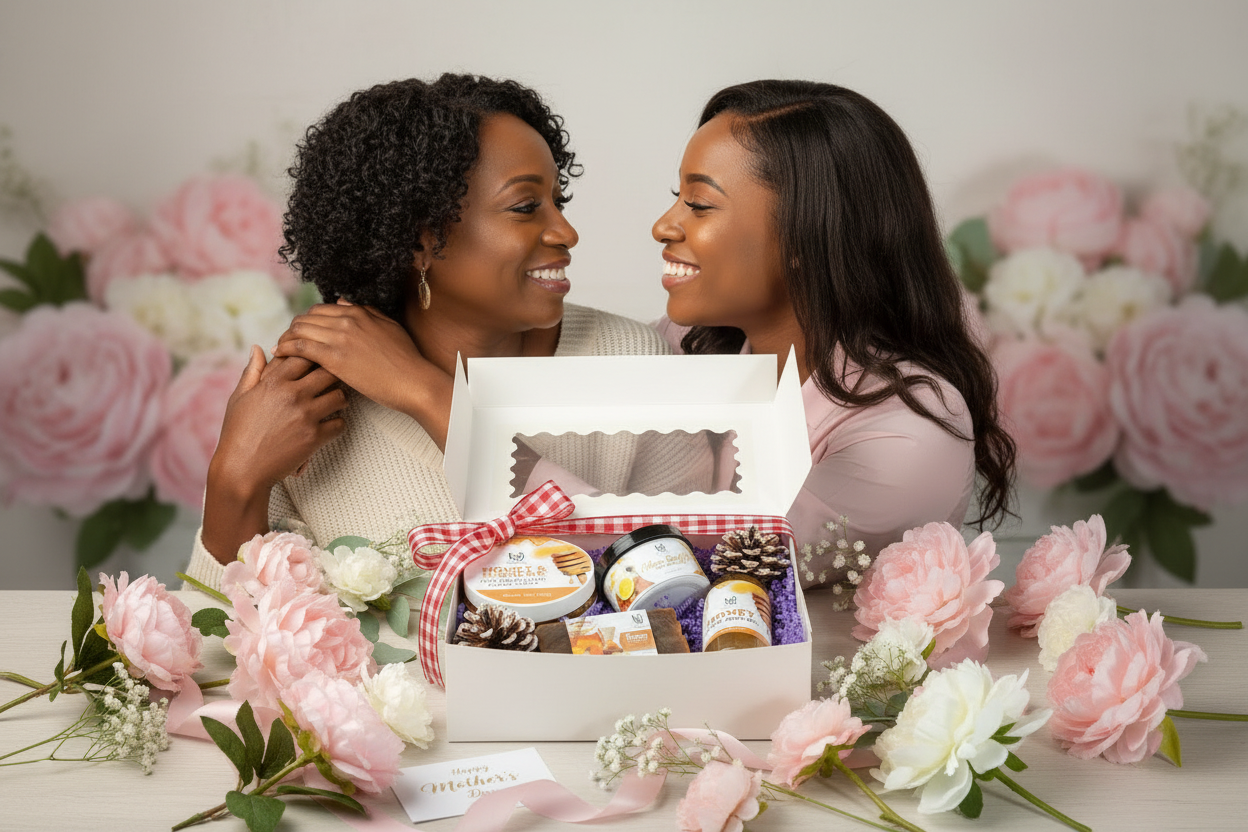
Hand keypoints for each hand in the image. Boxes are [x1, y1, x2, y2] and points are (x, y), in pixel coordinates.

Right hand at [215, 346, 346, 486]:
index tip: (315, 363)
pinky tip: (329, 426)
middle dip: (333, 375)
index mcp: (273, 382)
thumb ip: (253, 371)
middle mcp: (292, 395)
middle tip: (332, 382)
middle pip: (328, 372)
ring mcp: (305, 416)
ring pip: (340, 396)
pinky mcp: (314, 437)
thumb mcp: (239, 398)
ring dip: (339, 399)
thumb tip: (258, 347)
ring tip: (333, 403)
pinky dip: (338, 425)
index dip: (313, 356)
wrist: (241, 469)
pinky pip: (341, 424)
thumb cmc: (238, 433)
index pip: (304, 354)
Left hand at [273, 300, 427, 410]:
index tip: (301, 332)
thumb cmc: (406, 359)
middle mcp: (346, 320)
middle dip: (292, 329)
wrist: (413, 380)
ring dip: (286, 338)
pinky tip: (282, 355)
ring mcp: (339, 338)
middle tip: (287, 342)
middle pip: (305, 318)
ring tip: (281, 349)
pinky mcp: (334, 358)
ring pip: (299, 329)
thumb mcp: (388, 326)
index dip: (306, 321)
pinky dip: (287, 349)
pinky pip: (301, 347)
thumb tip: (343, 301)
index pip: (320, 309)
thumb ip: (366, 311)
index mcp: (358, 312)